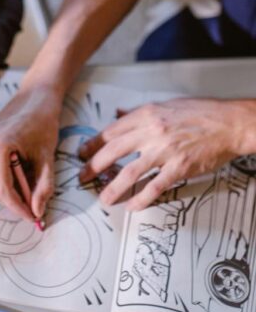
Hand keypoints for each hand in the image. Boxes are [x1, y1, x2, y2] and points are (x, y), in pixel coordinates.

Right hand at [0, 83, 62, 221]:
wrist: (36, 96)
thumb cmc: (44, 121)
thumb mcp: (47, 156)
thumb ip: (43, 186)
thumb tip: (37, 211)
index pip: (3, 190)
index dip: (18, 208)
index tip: (34, 218)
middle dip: (12, 203)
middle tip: (33, 210)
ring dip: (6, 193)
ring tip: (28, 195)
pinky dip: (1, 181)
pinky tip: (20, 179)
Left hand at [79, 97, 255, 210]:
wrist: (227, 123)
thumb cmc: (200, 112)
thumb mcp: (166, 104)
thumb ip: (139, 112)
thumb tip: (119, 114)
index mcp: (147, 114)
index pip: (112, 131)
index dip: (94, 144)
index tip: (84, 153)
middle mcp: (152, 132)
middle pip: (114, 151)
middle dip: (94, 166)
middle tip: (83, 177)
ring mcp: (165, 151)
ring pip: (130, 172)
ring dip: (113, 188)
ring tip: (103, 199)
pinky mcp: (179, 168)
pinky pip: (155, 187)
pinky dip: (141, 199)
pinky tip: (132, 206)